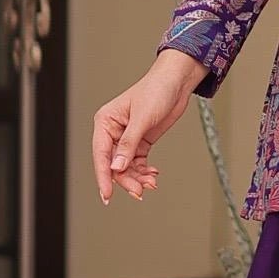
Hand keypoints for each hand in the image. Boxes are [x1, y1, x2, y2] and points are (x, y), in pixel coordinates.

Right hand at [91, 47, 203, 204]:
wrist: (177, 82)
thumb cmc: (156, 90)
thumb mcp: (142, 118)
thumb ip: (128, 144)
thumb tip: (116, 167)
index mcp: (105, 122)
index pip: (101, 155)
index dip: (103, 177)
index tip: (107, 195)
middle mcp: (113, 131)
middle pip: (114, 164)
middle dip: (126, 180)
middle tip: (139, 191)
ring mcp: (127, 138)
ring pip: (126, 167)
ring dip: (137, 178)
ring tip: (150, 183)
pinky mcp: (141, 141)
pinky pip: (138, 163)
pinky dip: (144, 171)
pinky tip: (153, 175)